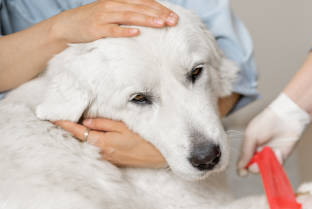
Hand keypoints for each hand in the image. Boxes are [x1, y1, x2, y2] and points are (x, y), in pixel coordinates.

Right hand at [50, 0, 177, 43]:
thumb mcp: (113, 12)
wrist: (67, 26)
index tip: (174, 16)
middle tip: (173, 21)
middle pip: (139, 8)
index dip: (160, 8)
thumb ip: (130, 12)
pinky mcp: (96, 29)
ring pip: (129, 16)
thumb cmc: (94, 21)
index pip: (143, 2)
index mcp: (118, 0)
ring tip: (161, 24)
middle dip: (158, 14)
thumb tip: (153, 17)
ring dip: (146, 20)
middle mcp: (112, 5)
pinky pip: (112, 30)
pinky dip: (124, 31)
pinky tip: (136, 33)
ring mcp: (103, 16)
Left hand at [54, 118, 165, 167]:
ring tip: (72, 125)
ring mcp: (107, 158)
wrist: (160, 157)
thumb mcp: (124, 126)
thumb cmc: (145, 140)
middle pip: (80, 140)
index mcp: (102, 143)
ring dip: (80, 136)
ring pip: (88, 146)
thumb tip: (86, 122)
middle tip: (59, 118)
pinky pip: (96, 150)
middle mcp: (101, 153)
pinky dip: (90, 142)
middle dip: (70, 130)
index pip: (77, 132)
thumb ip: (103, 123)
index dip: (65, 124)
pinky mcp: (113, 161)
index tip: (53, 118)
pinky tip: (89, 136)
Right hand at [237, 93, 310, 175]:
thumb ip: (245, 151)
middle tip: (257, 161)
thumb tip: (240, 166)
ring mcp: (270, 157)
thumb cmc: (266, 122)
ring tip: (269, 153)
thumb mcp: (251, 135)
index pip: (243, 164)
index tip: (243, 172)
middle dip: (254, 168)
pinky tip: (278, 151)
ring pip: (266, 170)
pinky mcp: (282, 157)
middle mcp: (259, 154)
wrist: (286, 117)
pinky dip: (277, 161)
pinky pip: (277, 166)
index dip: (242, 170)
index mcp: (249, 148)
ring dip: (266, 165)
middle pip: (253, 169)